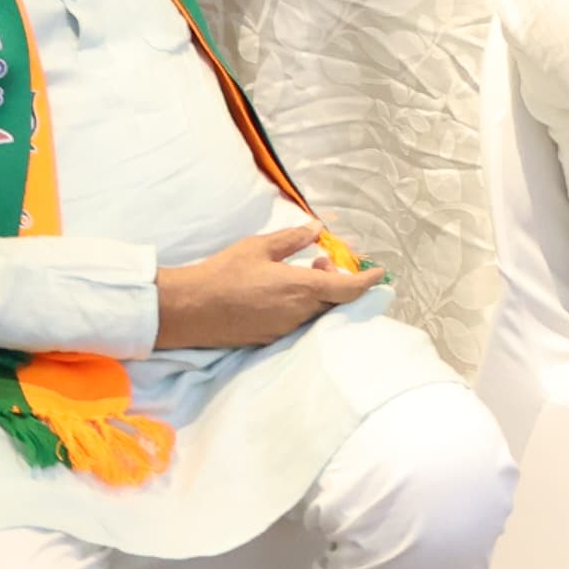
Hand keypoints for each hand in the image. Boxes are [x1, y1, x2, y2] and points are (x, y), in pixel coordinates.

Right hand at [155, 223, 379, 348]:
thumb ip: (292, 239)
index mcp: (302, 290)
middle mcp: (299, 314)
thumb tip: (317, 228)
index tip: (381, 273)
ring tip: (301, 273)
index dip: (369, 281)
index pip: (350, 290)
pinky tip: (284, 293)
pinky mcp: (269, 339)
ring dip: (319, 294)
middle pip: (336, 302)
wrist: (187, 310)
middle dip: (338, 282)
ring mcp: (284, 330)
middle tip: (320, 263)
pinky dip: (303, 307)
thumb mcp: (259, 248)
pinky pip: (298, 323)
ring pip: (317, 313)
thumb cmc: (222, 274)